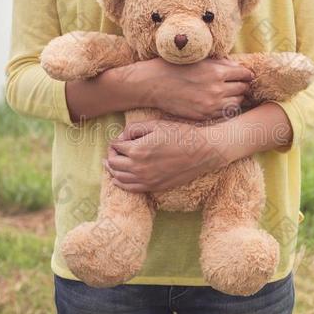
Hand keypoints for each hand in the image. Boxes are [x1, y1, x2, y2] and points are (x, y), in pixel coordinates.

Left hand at [104, 120, 229, 192]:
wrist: (203, 151)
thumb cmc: (181, 135)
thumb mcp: (156, 124)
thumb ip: (134, 129)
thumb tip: (122, 137)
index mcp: (137, 150)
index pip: (115, 147)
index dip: (115, 142)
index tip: (120, 139)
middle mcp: (138, 168)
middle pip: (113, 163)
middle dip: (111, 155)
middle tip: (115, 150)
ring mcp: (146, 180)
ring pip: (119, 178)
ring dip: (113, 170)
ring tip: (111, 164)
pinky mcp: (154, 187)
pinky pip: (130, 188)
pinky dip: (121, 183)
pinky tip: (118, 178)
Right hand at [126, 58, 252, 119]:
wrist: (153, 84)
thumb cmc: (175, 67)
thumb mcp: (200, 59)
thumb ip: (221, 63)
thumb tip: (238, 68)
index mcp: (217, 72)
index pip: (244, 74)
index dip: (246, 74)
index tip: (245, 75)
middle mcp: (217, 90)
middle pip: (243, 89)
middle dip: (242, 85)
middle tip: (238, 84)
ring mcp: (210, 105)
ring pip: (236, 103)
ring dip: (235, 97)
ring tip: (228, 94)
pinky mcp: (203, 115)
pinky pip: (224, 114)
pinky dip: (226, 108)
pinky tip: (219, 103)